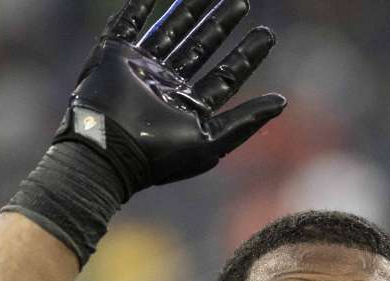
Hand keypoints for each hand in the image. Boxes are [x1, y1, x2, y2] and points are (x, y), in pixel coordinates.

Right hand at [58, 0, 286, 193]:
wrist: (107, 149)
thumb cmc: (158, 155)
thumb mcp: (210, 142)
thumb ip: (245, 122)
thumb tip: (282, 102)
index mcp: (188, 106)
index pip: (225, 76)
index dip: (247, 56)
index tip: (267, 36)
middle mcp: (167, 86)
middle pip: (201, 47)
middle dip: (221, 24)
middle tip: (242, 2)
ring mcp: (141, 69)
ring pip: (172, 30)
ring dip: (191, 9)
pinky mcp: (116, 55)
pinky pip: (129, 22)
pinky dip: (139, 5)